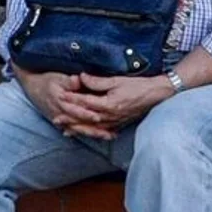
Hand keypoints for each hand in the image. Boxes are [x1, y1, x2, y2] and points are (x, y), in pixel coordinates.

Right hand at [14, 66, 106, 138]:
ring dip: (93, 134)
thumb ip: (68, 80)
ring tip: (109, 137)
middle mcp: (61, 113)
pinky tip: (99, 137)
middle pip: (79, 124)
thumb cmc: (47, 81)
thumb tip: (77, 80)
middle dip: (94, 130)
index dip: (86, 114)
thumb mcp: (57, 77)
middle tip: (109, 134)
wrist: (33, 87)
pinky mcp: (62, 122)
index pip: (75, 110)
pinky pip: (76, 130)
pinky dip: (87, 133)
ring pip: (79, 129)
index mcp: (61, 101)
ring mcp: (61, 120)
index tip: (98, 117)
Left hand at [53, 74, 175, 136]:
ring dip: (78, 128)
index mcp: (108, 104)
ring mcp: (115, 122)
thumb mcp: (117, 80)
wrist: (156, 95)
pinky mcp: (119, 124)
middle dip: (70, 119)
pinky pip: (102, 131)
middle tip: (56, 119)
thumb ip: (97, 81)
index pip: (85, 102)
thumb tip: (81, 77)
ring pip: (92, 128)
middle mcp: (110, 116)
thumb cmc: (138, 86)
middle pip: (85, 119)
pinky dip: (91, 132)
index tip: (60, 96)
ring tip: (66, 130)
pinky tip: (85, 134)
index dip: (72, 99)